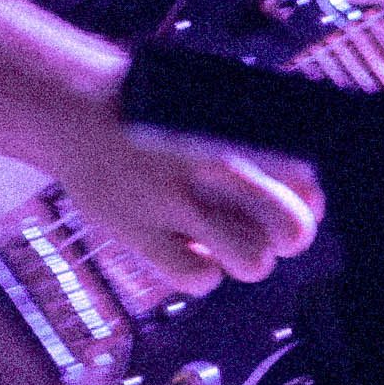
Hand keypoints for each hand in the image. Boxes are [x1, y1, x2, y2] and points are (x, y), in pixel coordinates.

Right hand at [54, 111, 322, 305]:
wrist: (73, 108)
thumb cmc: (150, 110)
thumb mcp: (209, 107)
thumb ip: (258, 144)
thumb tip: (310, 194)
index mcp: (236, 129)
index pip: (308, 180)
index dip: (306, 200)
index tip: (291, 201)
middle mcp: (214, 164)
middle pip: (293, 227)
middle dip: (288, 236)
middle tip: (266, 230)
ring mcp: (176, 200)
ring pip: (253, 261)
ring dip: (245, 257)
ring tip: (222, 240)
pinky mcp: (140, 232)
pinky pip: (198, 278)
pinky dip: (199, 271)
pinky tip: (186, 249)